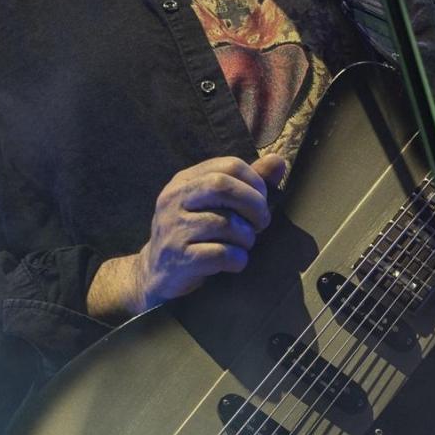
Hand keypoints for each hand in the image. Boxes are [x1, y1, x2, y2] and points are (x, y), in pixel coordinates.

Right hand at [87, 153, 287, 320]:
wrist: (156, 273)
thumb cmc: (195, 233)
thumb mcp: (215, 204)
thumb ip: (246, 183)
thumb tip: (278, 161)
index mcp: (185, 180)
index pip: (229, 165)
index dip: (255, 183)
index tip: (261, 201)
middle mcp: (174, 199)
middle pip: (223, 186)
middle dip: (254, 205)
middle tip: (261, 223)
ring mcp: (173, 229)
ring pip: (225, 223)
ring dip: (247, 236)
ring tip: (245, 244)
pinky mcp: (178, 259)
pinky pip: (220, 254)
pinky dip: (238, 259)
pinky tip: (236, 262)